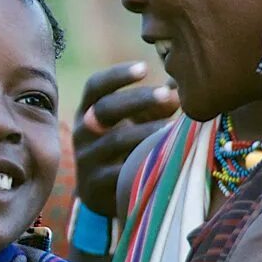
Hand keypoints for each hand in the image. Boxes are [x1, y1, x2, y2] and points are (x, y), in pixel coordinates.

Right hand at [72, 62, 178, 216]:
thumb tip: (179, 88)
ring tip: (175, 128)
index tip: (145, 68)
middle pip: (105, 109)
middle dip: (138, 99)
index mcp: (89, 110)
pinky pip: (120, 172)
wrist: (101, 193)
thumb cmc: (125, 147)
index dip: (118, 75)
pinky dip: (143, 163)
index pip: (96, 86)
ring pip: (116, 140)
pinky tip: (166, 158)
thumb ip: (156, 105)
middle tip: (168, 94)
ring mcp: (87, 158)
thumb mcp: (135, 122)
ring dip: (148, 132)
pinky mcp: (95, 185)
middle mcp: (83, 131)